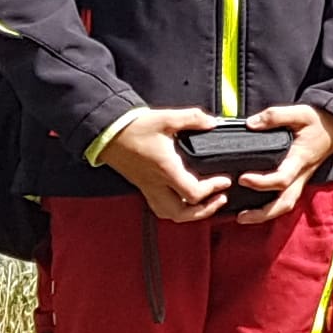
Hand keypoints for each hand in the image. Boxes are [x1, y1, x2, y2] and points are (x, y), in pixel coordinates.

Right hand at [100, 107, 231, 222]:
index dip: (212, 190)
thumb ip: (192, 118)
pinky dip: (176, 210)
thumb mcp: (166, 118)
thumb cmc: (133, 128)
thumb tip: (211, 122)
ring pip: (170, 215)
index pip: (193, 193)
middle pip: (181, 214)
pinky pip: (160, 208)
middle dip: (204, 211)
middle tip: (219, 199)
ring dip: (190, 214)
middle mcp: (156, 184)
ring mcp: (148, 188)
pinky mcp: (143, 187)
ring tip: (205, 203)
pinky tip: (184, 199)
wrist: (107, 133)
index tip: (224, 181)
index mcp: (165, 169)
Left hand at [230, 105, 332, 222]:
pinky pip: (286, 198)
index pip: (282, 179)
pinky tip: (254, 206)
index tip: (243, 178)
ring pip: (286, 204)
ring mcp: (301, 179)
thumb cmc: (318, 121)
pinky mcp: (299, 179)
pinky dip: (270, 207)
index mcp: (300, 159)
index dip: (262, 182)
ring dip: (265, 215)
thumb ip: (275, 116)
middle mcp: (301, 174)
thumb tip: (251, 124)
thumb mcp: (300, 112)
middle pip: (285, 203)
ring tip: (243, 217)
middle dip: (263, 213)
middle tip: (240, 216)